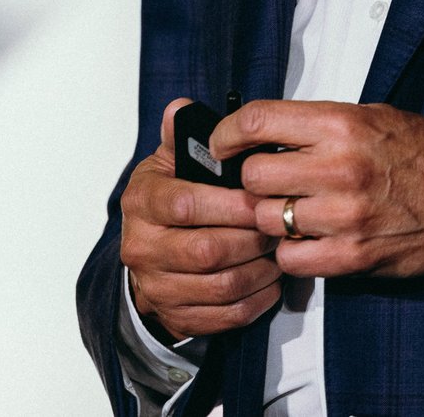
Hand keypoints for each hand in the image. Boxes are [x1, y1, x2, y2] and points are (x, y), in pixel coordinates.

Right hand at [118, 99, 282, 339]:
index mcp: (141, 201)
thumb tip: (180, 108)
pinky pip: (225, 316)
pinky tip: (273, 281)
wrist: (149, 249)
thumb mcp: (171, 161)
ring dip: (260, 270)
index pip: (185, 204)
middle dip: (252, 238)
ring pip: (220, 286)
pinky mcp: (176, 316)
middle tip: (282, 224)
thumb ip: (181, 136)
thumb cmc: (173, 196)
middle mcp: (141, 247)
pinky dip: (256, 300)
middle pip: (206, 250)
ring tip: (282, 250)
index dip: (230, 204)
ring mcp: (157, 287)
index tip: (262, 197)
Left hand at [215, 100, 423, 279]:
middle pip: (253, 177)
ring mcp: (344, 216)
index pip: (257, 121)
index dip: (228, 133)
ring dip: (271, 217)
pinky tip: (308, 239)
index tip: (222, 143)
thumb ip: (320, 124)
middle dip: (252, 180)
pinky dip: (291, 252)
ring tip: (292, 210)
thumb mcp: (375, 116)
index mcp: (343, 124)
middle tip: (268, 181)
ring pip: (267, 220)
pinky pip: (291, 258)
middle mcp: (339, 168)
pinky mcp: (353, 256)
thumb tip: (266, 132)